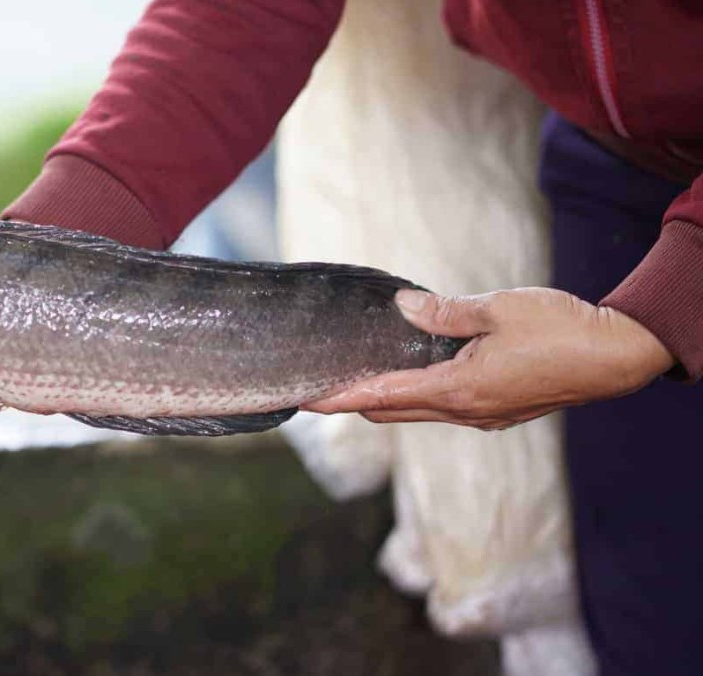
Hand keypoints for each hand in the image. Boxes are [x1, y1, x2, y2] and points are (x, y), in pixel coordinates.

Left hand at [302, 287, 673, 429]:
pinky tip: (410, 375)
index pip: (382, 397)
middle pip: (392, 412)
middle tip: (319, 389)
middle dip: (354, 402)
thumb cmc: (561, 328)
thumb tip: (403, 307)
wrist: (617, 355)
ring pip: (418, 412)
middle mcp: (464, 412)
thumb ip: (444, 312)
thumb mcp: (496, 309)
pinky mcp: (498, 411)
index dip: (341, 398)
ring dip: (385, 399)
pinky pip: (444, 407)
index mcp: (458, 390)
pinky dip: (416, 396)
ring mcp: (482, 416)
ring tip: (355, 381)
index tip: (307, 399)